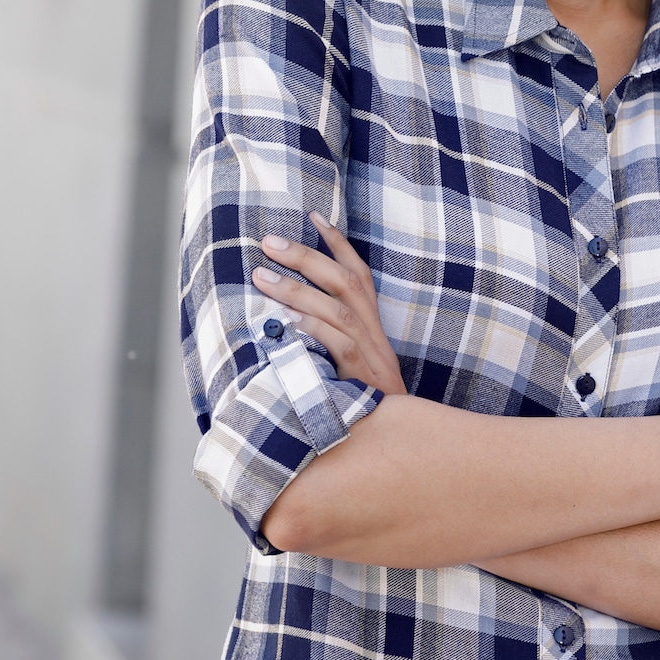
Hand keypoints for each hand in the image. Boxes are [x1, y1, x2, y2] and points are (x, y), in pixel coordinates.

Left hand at [252, 213, 407, 395]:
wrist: (398, 445)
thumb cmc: (366, 407)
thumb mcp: (352, 369)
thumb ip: (329, 343)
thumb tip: (287, 322)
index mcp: (372, 328)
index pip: (358, 274)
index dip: (338, 243)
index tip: (314, 214)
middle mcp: (374, 335)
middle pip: (344, 282)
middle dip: (306, 257)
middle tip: (268, 242)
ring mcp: (371, 355)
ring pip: (337, 310)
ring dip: (298, 290)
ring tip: (261, 275)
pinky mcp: (364, 378)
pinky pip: (340, 346)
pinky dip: (314, 331)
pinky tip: (287, 323)